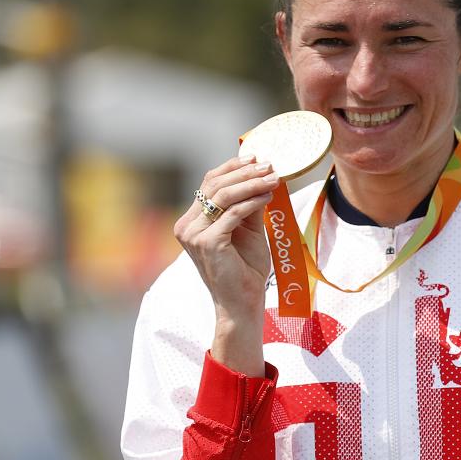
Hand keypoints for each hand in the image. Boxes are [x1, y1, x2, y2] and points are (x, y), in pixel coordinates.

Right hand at [175, 155, 280, 374]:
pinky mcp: (207, 243)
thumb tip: (260, 174)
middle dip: (245, 172)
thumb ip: (248, 204)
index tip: (257, 157)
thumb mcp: (248, 229)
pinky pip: (233, 213)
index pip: (209, 183)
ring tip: (274, 178)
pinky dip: (253, 201)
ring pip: (223, 196)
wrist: (242, 302)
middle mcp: (186, 225)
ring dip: (251, 183)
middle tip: (270, 165)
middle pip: (215, 185)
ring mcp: (193, 235)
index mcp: (192, 221)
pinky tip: (268, 196)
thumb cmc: (245, 268)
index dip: (232, 168)